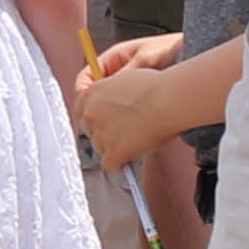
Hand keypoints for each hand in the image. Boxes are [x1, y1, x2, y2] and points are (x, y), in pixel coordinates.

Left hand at [77, 33, 191, 169]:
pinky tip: (129, 159)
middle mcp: (90, 114)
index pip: (82, 113)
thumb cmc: (154, 89)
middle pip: (90, 132)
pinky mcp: (112, 151)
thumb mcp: (123, 82)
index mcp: (90, 94)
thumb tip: (115, 107)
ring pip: (100, 149)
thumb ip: (111, 96)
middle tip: (124, 135)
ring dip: (114, 149)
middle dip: (105, 135)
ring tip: (133, 143)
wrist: (166, 101)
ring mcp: (99, 133)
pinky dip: (119, 165)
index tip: (106, 124)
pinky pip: (109, 166)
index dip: (97, 120)